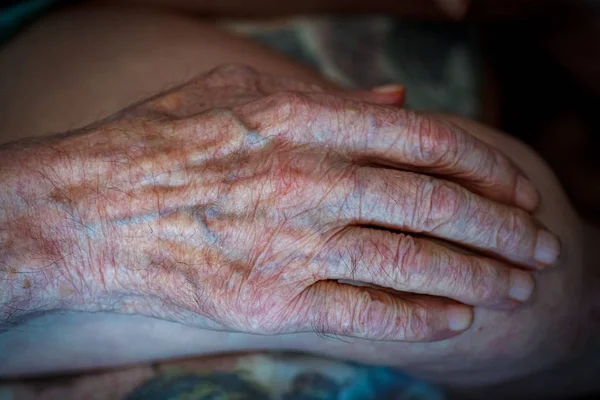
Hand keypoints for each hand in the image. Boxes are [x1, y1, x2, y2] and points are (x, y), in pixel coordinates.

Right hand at [0, 65, 557, 341]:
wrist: (82, 212)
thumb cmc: (153, 146)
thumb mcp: (233, 95)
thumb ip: (323, 97)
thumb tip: (394, 99)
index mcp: (301, 118)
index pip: (425, 139)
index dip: (485, 166)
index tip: (518, 189)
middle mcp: (307, 178)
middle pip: (435, 205)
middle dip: (502, 230)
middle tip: (542, 248)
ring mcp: (291, 243)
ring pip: (413, 262)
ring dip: (478, 277)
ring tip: (517, 288)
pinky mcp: (270, 301)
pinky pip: (368, 312)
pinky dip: (421, 318)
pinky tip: (456, 319)